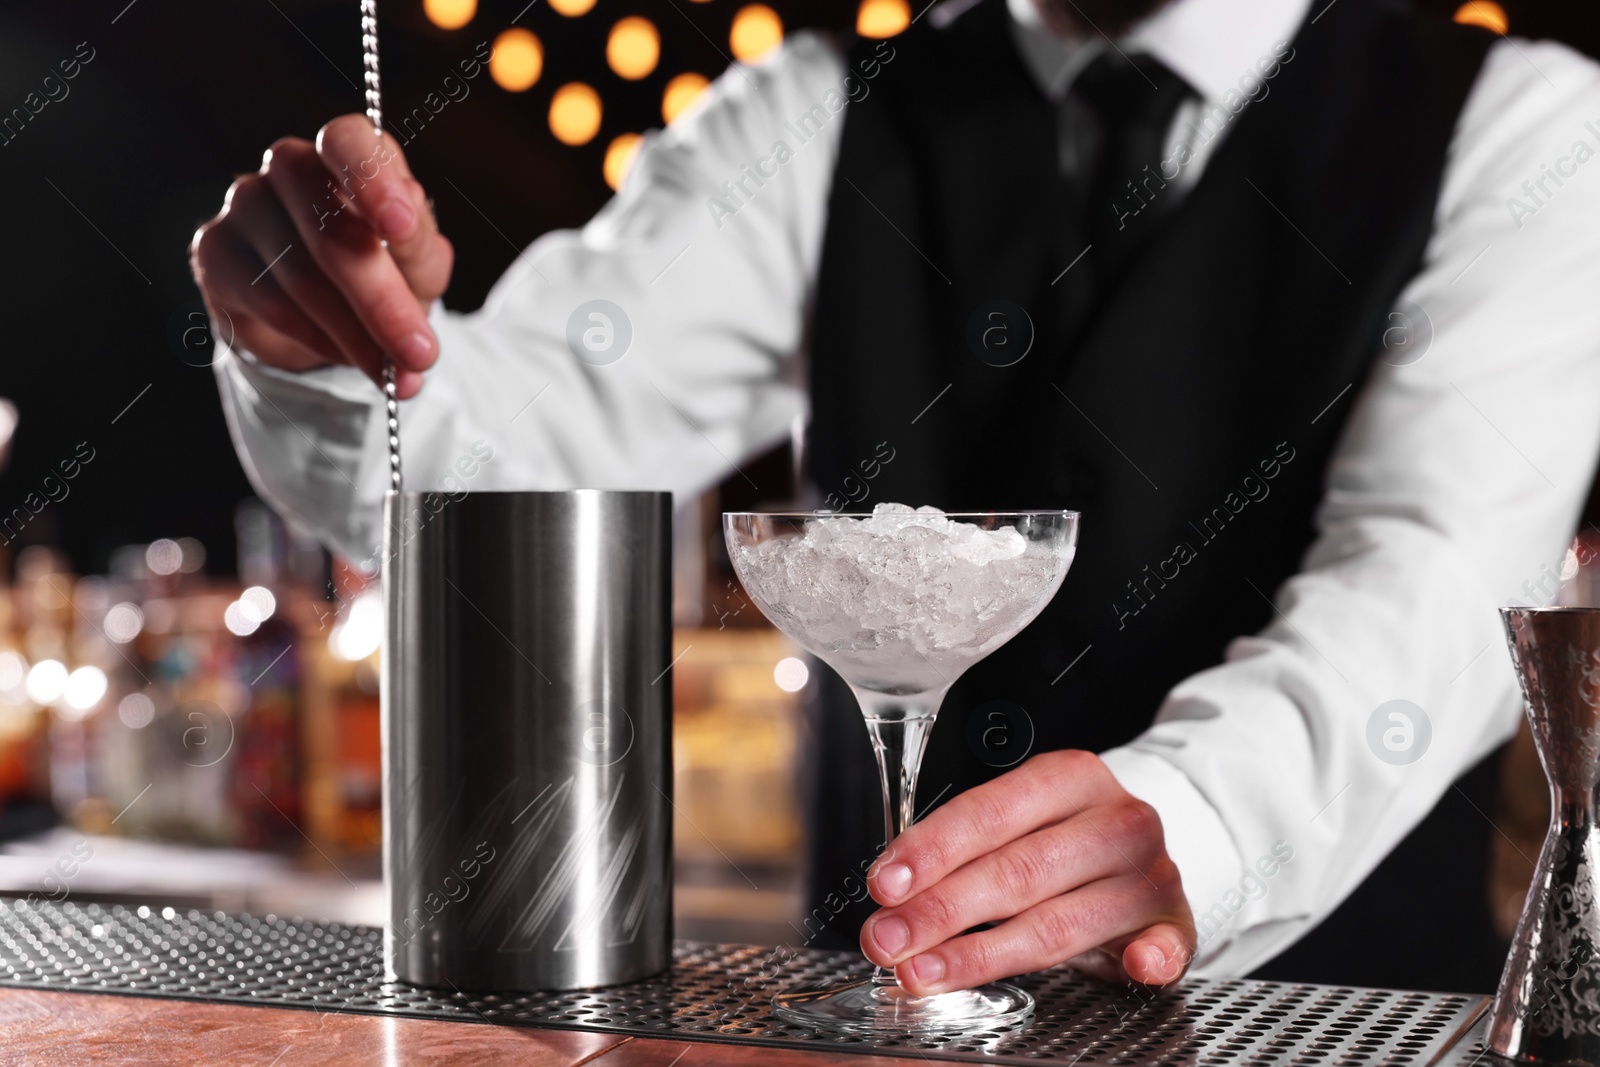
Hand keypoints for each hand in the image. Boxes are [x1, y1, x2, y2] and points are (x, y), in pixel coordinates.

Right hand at [189, 115, 453, 398]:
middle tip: (420, 352)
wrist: (330, 313)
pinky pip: (267, 301)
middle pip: (328, 228)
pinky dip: (315, 337)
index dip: (373, 181)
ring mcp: (245, 204)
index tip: (400, 228)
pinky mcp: (214, 250)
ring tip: (394, 371)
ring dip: (355, 334)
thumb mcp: (419, 262)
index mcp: (346, 154)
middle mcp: (290, 166)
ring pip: (299, 275)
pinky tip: (344, 353)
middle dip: (381, 301)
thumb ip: (419, 247)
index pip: (348, 141)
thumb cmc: (385, 270)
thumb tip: (407, 233)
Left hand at [861, 750, 1194, 992]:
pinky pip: (1167, 944)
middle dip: (940, 912)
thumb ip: (963, 852)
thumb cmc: (1065, 838)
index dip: (931, 852)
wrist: (1143, 848)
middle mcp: (1115, 820)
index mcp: (1070, 778)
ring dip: (986, 953)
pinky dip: (1152, 957)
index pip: (989, 812)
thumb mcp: (1018, 823)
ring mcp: (1151, 874)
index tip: (885, 885)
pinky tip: (1133, 968)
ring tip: (928, 972)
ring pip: (1062, 920)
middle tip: (888, 941)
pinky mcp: (1175, 923)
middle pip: (1018, 871)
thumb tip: (894, 894)